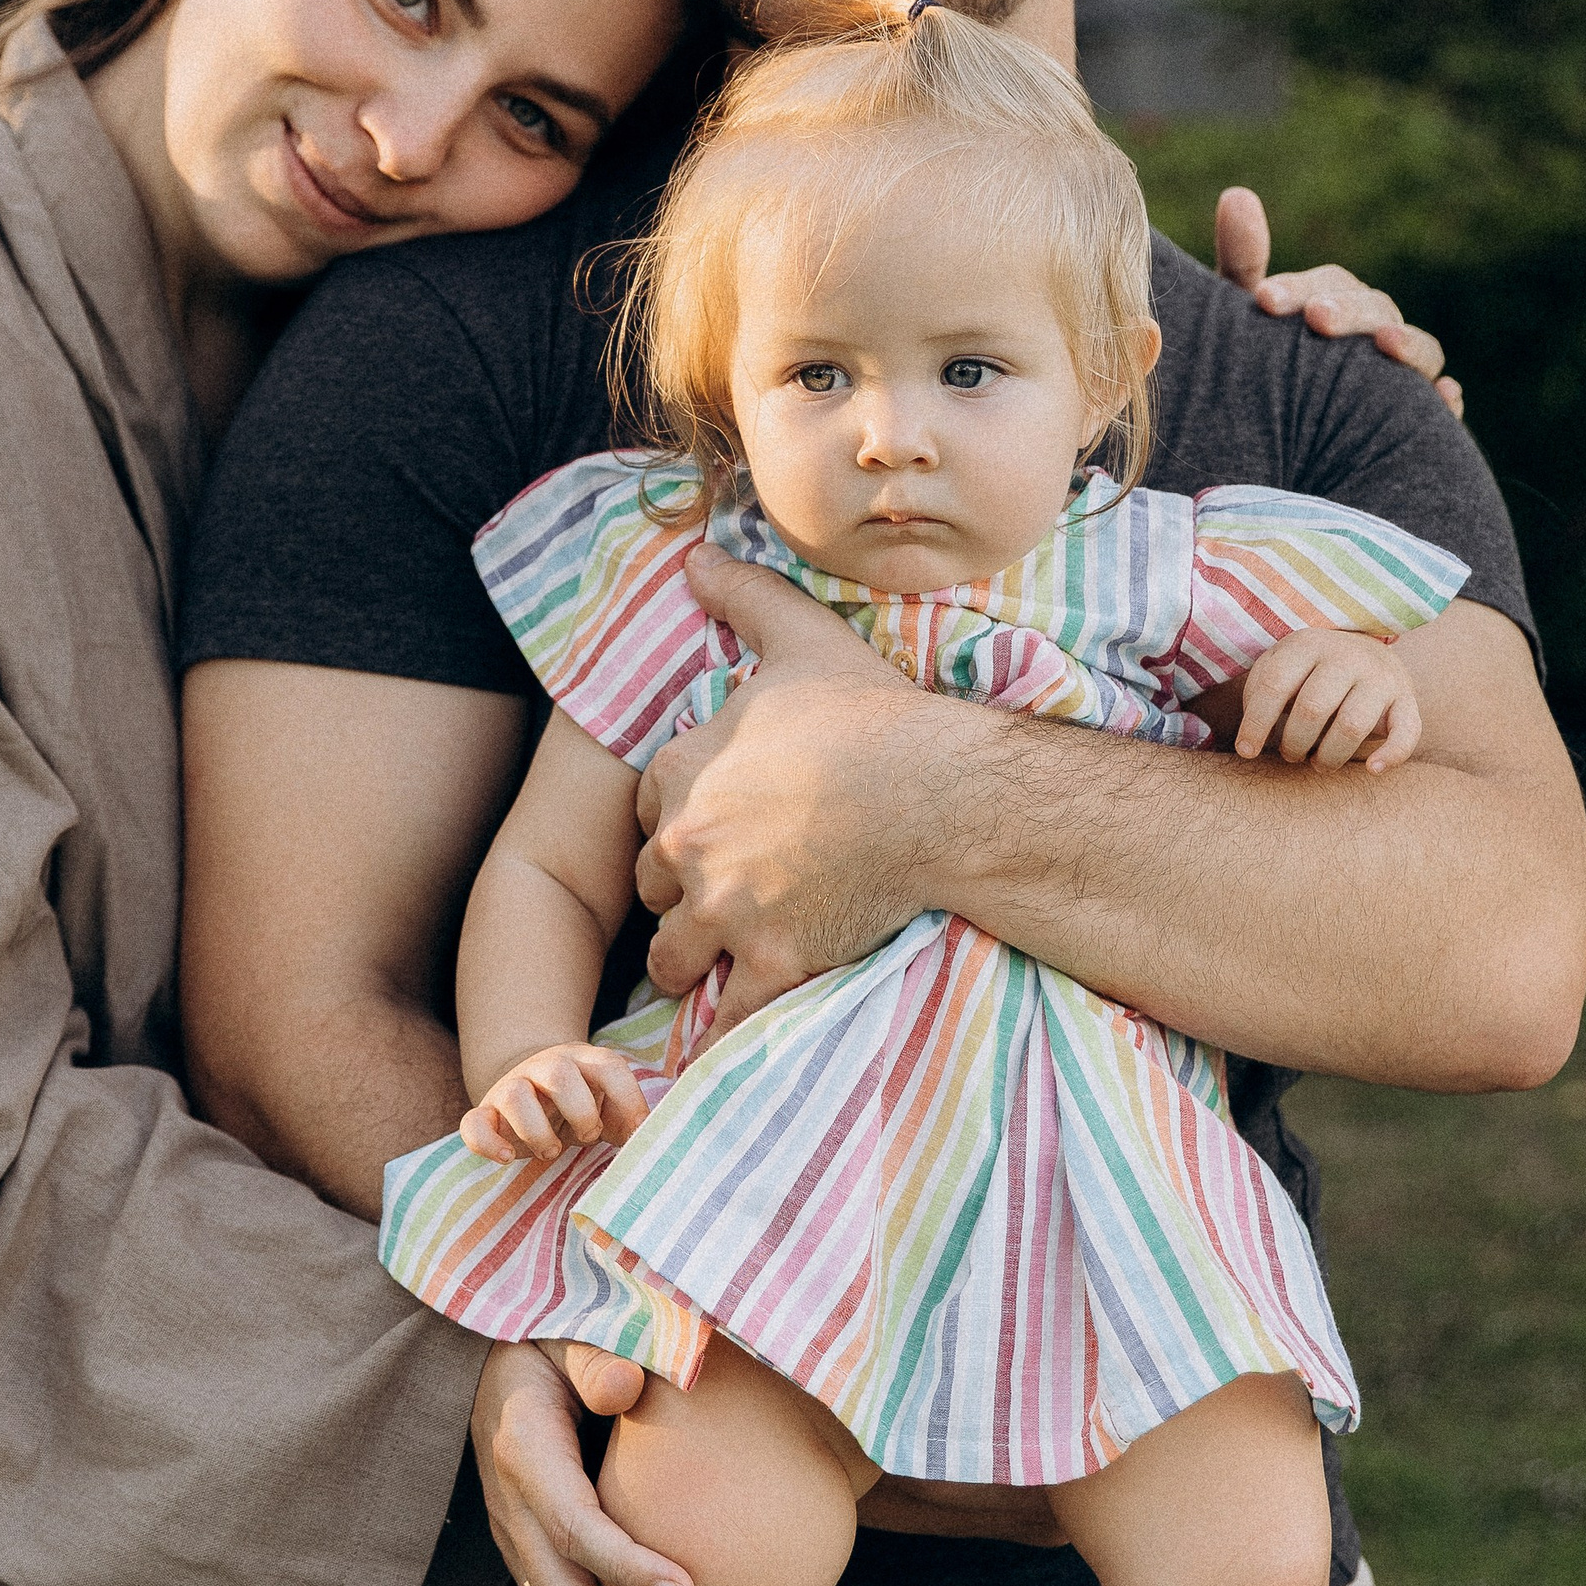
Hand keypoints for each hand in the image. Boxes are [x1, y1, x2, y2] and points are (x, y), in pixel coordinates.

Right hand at [460, 1042, 645, 1162]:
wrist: (529, 1090)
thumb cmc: (577, 1106)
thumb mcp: (605, 1109)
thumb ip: (627, 1120)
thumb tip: (646, 1140)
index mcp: (581, 1061)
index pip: (609, 1066)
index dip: (629, 1099)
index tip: (637, 1132)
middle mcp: (544, 1067)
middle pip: (559, 1073)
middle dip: (580, 1111)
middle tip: (587, 1137)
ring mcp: (510, 1087)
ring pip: (515, 1095)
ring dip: (537, 1130)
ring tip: (552, 1151)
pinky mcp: (484, 1112)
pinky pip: (474, 1122)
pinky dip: (488, 1143)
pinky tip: (507, 1159)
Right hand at [469, 1342, 709, 1585]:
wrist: (504, 1352)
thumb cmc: (558, 1333)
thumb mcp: (571, 1328)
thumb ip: (596, 1356)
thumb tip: (624, 1385)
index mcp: (525, 1451)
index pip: (576, 1526)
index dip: (629, 1566)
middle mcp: (511, 1509)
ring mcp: (514, 1542)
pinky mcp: (523, 1562)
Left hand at [634, 546, 946, 1031]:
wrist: (940, 791)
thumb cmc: (871, 714)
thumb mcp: (800, 639)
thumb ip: (741, 595)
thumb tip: (692, 554)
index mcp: (682, 770)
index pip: (645, 812)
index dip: (675, 822)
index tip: (711, 831)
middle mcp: (687, 844)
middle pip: (651, 887)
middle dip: (679, 894)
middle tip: (719, 899)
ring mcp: (725, 909)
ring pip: (673, 957)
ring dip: (692, 961)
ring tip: (721, 963)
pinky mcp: (771, 962)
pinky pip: (728, 1013)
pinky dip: (728, 1026)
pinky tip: (735, 1030)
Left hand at [1215, 186, 1462, 421]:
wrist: (1261, 456)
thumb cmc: (1247, 381)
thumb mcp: (1235, 328)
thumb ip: (1241, 265)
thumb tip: (1237, 193)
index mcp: (1332, 307)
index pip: (1329, 284)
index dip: (1301, 287)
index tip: (1263, 300)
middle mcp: (1371, 338)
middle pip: (1376, 310)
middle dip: (1349, 311)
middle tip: (1316, 319)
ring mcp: (1398, 381)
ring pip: (1421, 350)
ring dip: (1409, 344)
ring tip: (1386, 344)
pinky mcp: (1416, 427)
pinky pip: (1442, 413)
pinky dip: (1447, 401)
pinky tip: (1445, 397)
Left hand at [1235, 628, 1421, 772]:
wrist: (1367, 649)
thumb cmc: (1309, 670)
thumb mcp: (1279, 666)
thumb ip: (1258, 692)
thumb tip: (1251, 738)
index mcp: (1308, 644)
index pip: (1275, 685)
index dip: (1256, 723)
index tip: (1246, 752)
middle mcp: (1347, 655)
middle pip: (1312, 709)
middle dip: (1294, 743)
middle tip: (1290, 754)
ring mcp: (1381, 676)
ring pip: (1351, 726)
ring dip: (1329, 757)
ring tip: (1317, 763)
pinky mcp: (1406, 699)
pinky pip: (1406, 733)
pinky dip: (1391, 756)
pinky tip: (1372, 770)